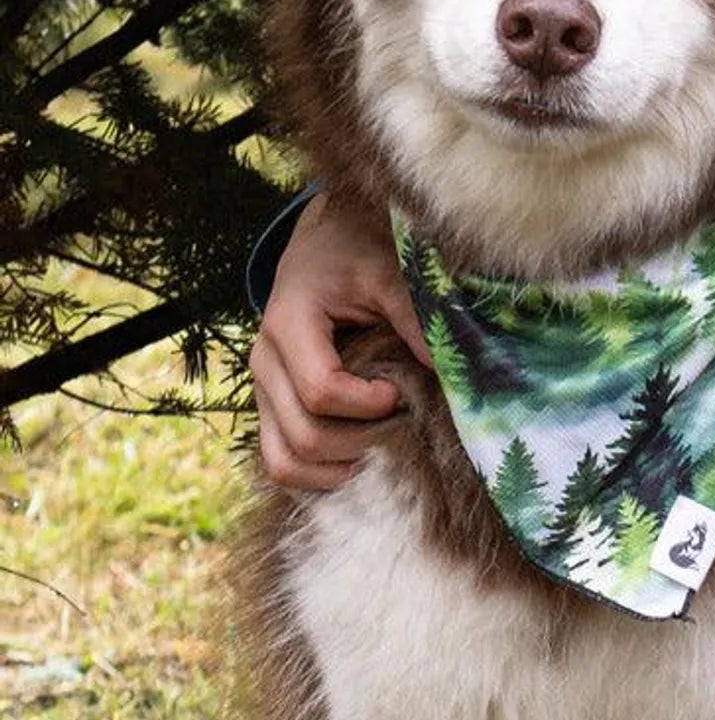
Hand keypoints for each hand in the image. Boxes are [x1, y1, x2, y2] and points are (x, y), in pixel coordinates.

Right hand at [252, 190, 431, 491]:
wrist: (320, 244)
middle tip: (399, 424)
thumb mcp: (386, 270)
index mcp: (288, 323)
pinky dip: (316, 474)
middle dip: (361, 443)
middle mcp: (265, 362)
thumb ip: (413, 316)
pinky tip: (358, 460)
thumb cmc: (355, 252)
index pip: (322, 391)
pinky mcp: (270, 406)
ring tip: (381, 448)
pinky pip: (279, 461)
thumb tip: (447, 371)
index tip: (401, 390)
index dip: (369, 404)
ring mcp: (262, 389)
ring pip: (284, 461)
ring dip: (336, 468)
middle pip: (304, 437)